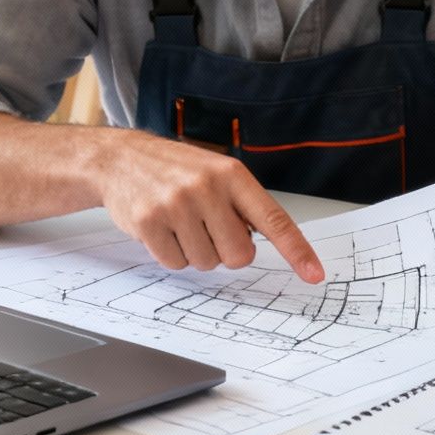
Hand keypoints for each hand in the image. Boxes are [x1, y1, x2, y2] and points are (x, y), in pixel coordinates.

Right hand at [93, 131, 323, 281]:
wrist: (119, 159)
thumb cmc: (175, 170)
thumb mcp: (215, 173)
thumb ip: (242, 205)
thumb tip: (262, 244)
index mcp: (231, 175)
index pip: (273, 220)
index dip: (297, 251)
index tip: (315, 274)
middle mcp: (205, 188)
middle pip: (239, 255)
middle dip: (227, 251)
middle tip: (209, 229)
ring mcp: (175, 205)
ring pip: (206, 263)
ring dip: (196, 252)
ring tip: (180, 222)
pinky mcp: (148, 223)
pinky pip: (176, 264)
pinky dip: (171, 254)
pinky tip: (162, 228)